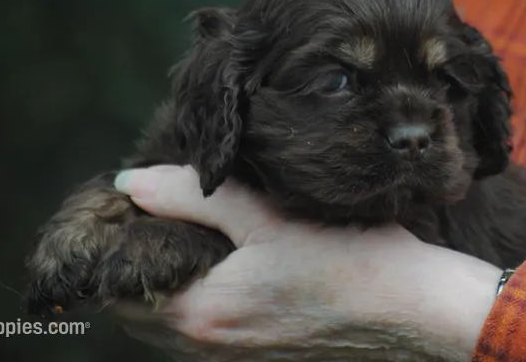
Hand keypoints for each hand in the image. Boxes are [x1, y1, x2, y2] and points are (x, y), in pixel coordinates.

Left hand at [112, 165, 502, 361]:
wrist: (411, 310)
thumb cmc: (346, 260)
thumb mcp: (265, 217)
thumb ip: (191, 198)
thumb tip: (130, 182)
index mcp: (199, 313)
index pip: (118, 284)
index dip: (114, 241)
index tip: (126, 202)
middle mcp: (205, 345)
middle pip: (134, 305)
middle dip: (133, 262)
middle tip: (151, 211)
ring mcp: (230, 356)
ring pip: (165, 319)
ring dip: (161, 280)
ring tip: (181, 230)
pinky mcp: (254, 355)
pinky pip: (197, 328)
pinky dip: (190, 297)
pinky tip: (217, 262)